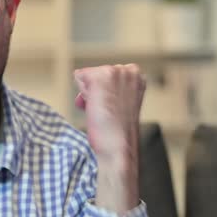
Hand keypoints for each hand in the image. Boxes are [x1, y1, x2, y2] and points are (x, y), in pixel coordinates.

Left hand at [74, 64, 145, 213]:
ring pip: (85, 75)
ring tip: (102, 110)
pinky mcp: (104, 76)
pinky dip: (83, 94)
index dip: (102, 93)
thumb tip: (86, 78)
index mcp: (137, 76)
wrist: (118, 147)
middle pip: (93, 73)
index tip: (112, 107)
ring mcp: (117, 71)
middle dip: (94, 92)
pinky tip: (95, 107)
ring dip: (88, 94)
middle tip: (106, 110)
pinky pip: (79, 76)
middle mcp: (129, 70)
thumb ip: (113, 89)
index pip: (103, 73)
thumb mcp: (121, 103)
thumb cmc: (116, 131)